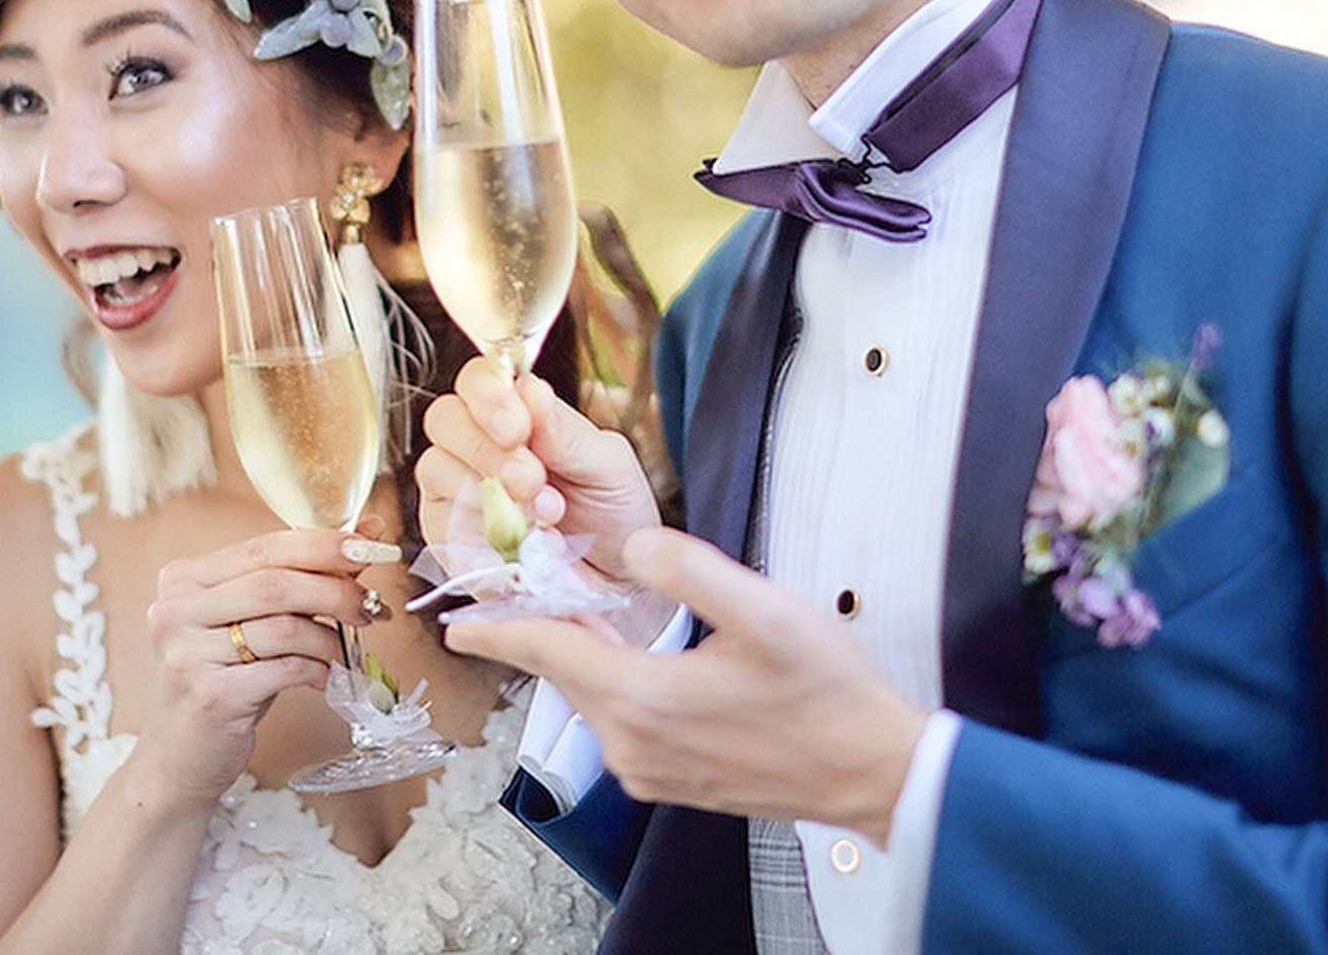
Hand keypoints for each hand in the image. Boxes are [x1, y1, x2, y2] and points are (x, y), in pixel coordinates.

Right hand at [135, 528, 388, 804]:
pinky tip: (332, 678)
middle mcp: (175, 611)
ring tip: (349, 650)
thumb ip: (298, 579)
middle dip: (336, 590)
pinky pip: (287, 670)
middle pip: (275, 583)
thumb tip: (366, 535)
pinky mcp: (210, 696)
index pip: (264, 547)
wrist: (178, 758)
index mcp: (183, 579)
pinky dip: (321, 671)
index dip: (323, 545)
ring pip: (284, 627)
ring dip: (332, 637)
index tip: (370, 549)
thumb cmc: (223, 681)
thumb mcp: (251, 622)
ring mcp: (187, 655)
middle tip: (372, 606)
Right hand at [417, 356, 661, 592]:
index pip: (478, 380)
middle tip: (533, 479)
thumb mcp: (608, 467)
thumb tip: (531, 390)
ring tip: (546, 517)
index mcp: (518, 413)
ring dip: (491, 493)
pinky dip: (483, 533)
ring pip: (437, 469)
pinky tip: (524, 544)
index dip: (488, 397)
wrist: (617, 583)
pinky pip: (441, 523)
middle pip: (445, 419)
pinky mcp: (449, 537)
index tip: (519, 428)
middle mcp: (479, 445)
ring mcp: (457, 490)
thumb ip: (567, 433)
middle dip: (487, 449)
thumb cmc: (613, 515)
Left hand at [447, 527, 923, 842]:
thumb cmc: (827, 694)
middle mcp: (632, 744)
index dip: (497, 629)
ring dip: (584, 653)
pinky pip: (621, 720)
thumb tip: (634, 547)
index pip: (546, 653)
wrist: (873, 772)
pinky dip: (613, 682)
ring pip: (594, 695)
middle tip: (531, 580)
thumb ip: (690, 568)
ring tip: (583, 608)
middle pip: (566, 672)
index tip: (454, 622)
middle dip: (546, 627)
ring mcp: (649, 769)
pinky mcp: (670, 779)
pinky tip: (633, 653)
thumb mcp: (765, 611)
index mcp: (642, 699)